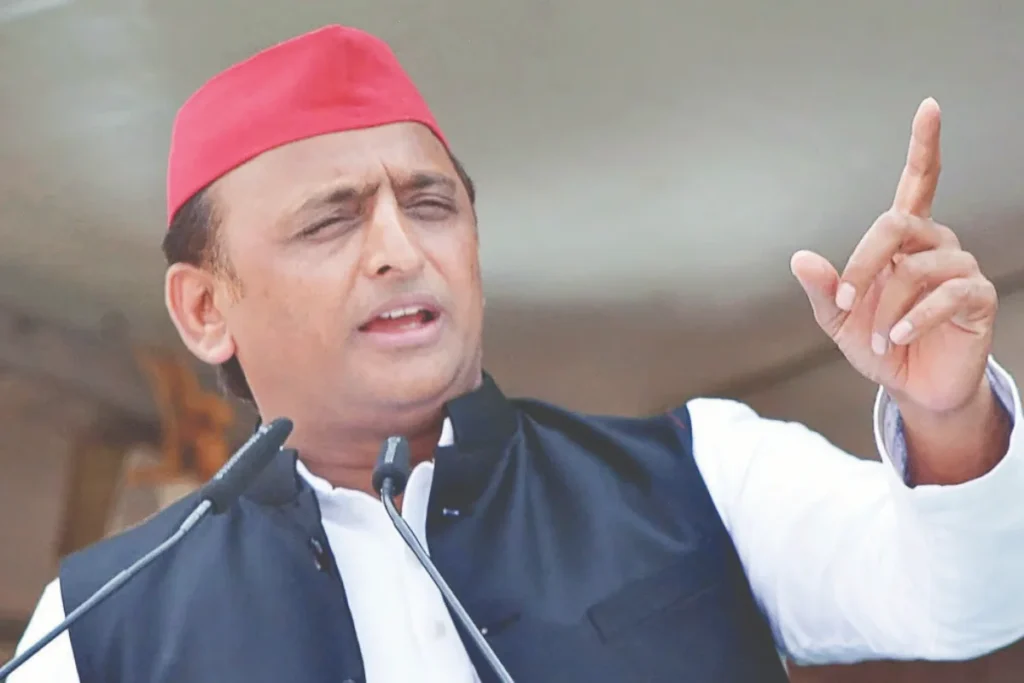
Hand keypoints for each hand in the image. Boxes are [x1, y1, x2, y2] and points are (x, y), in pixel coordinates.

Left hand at [791, 98, 997, 414]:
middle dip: (862, 264)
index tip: (929, 107)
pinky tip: (897, 338)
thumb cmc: (879, 345)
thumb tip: (800, 257)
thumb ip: (824, 289)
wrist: (912, 388)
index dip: (924, 145)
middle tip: (846, 304)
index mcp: (903, 241)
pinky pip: (946, 295)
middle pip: (897, 224)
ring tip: (877, 338)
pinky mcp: (977, 299)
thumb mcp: (840, 319)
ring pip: (916, 267)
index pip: (918, 182)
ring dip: (886, 308)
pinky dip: (913, 319)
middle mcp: (936, 244)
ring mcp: (960, 269)